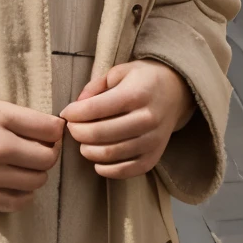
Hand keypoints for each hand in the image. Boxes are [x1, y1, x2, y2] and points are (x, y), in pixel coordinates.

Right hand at [0, 91, 63, 212]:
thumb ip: (23, 118)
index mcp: (0, 118)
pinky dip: (24, 194)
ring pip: (36, 181)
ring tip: (25, 163)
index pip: (49, 129)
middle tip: (39, 147)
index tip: (50, 130)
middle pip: (47, 158)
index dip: (56, 130)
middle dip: (49, 152)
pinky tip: (18, 183)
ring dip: (37, 173)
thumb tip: (56, 132)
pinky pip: (16, 203)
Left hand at [61, 60, 193, 179]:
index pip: (95, 108)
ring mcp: (152, 141)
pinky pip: (125, 171)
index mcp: (136, 94)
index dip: (73, 113)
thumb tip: (76, 106)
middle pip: (99, 133)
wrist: (176, 92)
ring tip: (83, 142)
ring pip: (109, 154)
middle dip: (77, 132)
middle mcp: (147, 118)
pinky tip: (97, 160)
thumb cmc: (143, 80)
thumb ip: (95, 86)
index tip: (66, 113)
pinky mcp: (154, 157)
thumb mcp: (119, 72)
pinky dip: (106, 169)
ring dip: (87, 150)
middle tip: (72, 128)